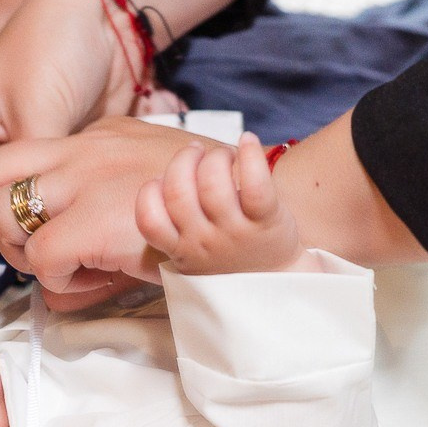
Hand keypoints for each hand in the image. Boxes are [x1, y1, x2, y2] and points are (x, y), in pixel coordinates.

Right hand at [0, 0, 143, 290]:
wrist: (107, 18)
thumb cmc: (55, 46)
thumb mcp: (35, 111)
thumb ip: (30, 173)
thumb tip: (32, 227)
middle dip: (1, 248)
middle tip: (26, 282)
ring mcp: (18, 155)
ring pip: (16, 212)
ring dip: (30, 240)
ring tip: (50, 271)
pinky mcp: (55, 159)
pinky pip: (48, 202)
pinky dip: (56, 222)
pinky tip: (71, 245)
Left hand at [0, 117, 217, 308]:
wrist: (248, 209)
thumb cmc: (213, 205)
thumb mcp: (155, 179)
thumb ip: (112, 191)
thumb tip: (81, 233)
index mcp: (97, 136)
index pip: (22, 156)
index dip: (19, 201)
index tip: (48, 231)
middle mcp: (81, 149)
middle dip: (1, 222)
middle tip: (40, 252)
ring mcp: (84, 181)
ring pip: (2, 216)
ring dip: (25, 253)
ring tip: (68, 269)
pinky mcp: (92, 220)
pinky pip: (40, 258)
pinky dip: (58, 280)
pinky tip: (96, 282)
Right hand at [136, 134, 301, 274]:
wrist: (279, 285)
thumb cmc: (233, 261)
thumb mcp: (195, 255)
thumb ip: (177, 226)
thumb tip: (164, 181)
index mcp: (181, 250)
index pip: (148, 218)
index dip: (151, 189)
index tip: (166, 180)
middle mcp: (204, 242)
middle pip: (177, 190)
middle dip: (184, 159)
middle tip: (197, 153)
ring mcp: (235, 233)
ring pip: (211, 182)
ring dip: (215, 156)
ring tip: (225, 155)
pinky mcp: (266, 222)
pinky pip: (254, 183)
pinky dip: (250, 154)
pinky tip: (247, 141)